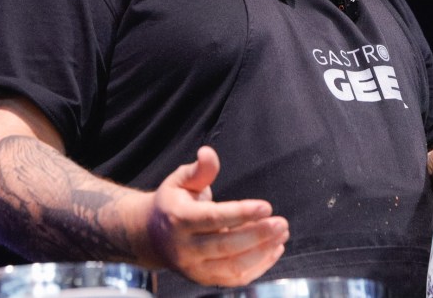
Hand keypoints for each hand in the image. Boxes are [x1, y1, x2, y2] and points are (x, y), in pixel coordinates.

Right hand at [139, 146, 288, 285]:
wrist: (150, 237)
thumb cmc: (171, 203)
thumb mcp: (180, 180)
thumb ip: (199, 169)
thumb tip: (208, 153)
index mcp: (178, 219)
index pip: (213, 218)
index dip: (241, 213)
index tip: (266, 206)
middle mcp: (185, 247)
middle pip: (226, 246)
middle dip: (257, 235)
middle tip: (281, 223)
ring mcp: (194, 268)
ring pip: (233, 266)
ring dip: (262, 252)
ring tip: (281, 235)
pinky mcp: (204, 279)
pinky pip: (234, 279)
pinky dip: (258, 267)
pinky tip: (274, 250)